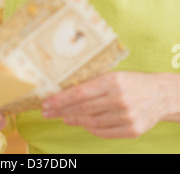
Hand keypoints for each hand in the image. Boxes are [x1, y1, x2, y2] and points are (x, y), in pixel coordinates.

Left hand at [41, 72, 168, 138]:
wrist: (161, 94)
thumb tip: (66, 89)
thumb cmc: (132, 82)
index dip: (61, 99)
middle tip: (47, 112)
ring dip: (74, 120)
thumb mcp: (114, 75)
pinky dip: (91, 128)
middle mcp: (119, 98)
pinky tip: (82, 123)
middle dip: (61, 111)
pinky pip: (104, 132)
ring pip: (92, 122)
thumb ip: (94, 82)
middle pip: (83, 108)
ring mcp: (127, 116)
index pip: (80, 92)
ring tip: (64, 117)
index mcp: (112, 81)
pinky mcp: (133, 130)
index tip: (46, 103)